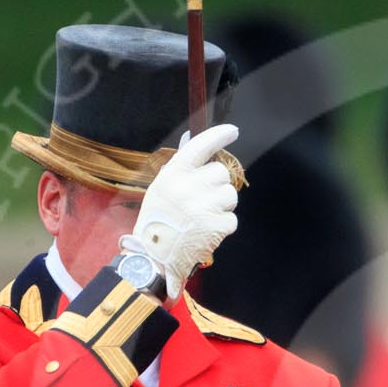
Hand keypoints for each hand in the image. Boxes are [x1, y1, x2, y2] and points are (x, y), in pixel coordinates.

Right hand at [123, 122, 240, 300]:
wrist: (154, 256)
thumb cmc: (158, 218)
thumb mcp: (162, 187)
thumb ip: (181, 164)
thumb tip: (191, 137)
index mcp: (174, 173)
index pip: (201, 145)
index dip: (219, 135)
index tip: (233, 131)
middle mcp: (189, 186)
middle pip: (222, 172)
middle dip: (216, 184)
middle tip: (201, 199)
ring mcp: (205, 206)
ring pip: (230, 194)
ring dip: (221, 204)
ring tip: (202, 216)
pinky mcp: (217, 226)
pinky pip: (232, 218)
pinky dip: (223, 225)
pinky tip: (205, 230)